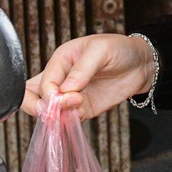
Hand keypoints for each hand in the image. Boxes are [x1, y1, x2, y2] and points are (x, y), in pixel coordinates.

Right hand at [23, 33, 155, 119]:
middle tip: (56, 112)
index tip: (71, 97)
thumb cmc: (119, 49)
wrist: (140, 64)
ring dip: (56, 117)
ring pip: (46, 111)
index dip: (50, 94)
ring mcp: (69, 95)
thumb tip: (65, 90)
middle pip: (31, 96)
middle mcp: (60, 78)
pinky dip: (68, 122)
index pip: (42, 82)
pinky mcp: (82, 109)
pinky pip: (66, 120)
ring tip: (76, 111)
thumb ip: (82, 69)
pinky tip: (80, 116)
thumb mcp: (101, 51)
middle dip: (37, 107)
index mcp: (60, 60)